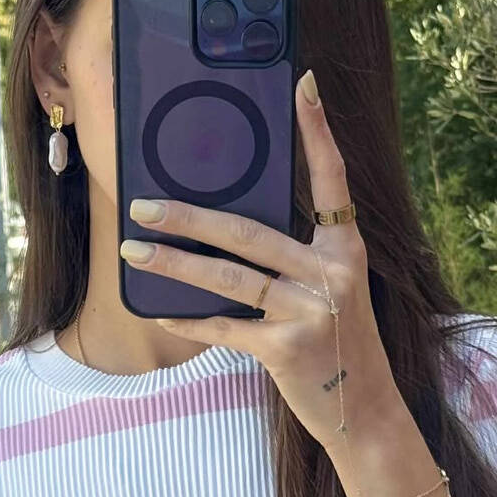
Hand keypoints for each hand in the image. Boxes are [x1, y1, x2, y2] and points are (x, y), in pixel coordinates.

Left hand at [119, 67, 403, 452]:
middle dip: (188, 218)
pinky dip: (191, 322)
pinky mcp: (286, 349)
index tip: (303, 85)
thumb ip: (295, 258)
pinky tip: (161, 314)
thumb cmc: (337, 342)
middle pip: (249, 233)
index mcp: (345, 248)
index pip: (332, 178)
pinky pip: (225, 328)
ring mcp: (310, 311)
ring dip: (173, 266)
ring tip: (132, 253)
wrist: (364, 411)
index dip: (317, 132)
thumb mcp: (330, 290)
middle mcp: (332, 273)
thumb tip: (226, 228)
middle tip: (142, 205)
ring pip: (228, 278)